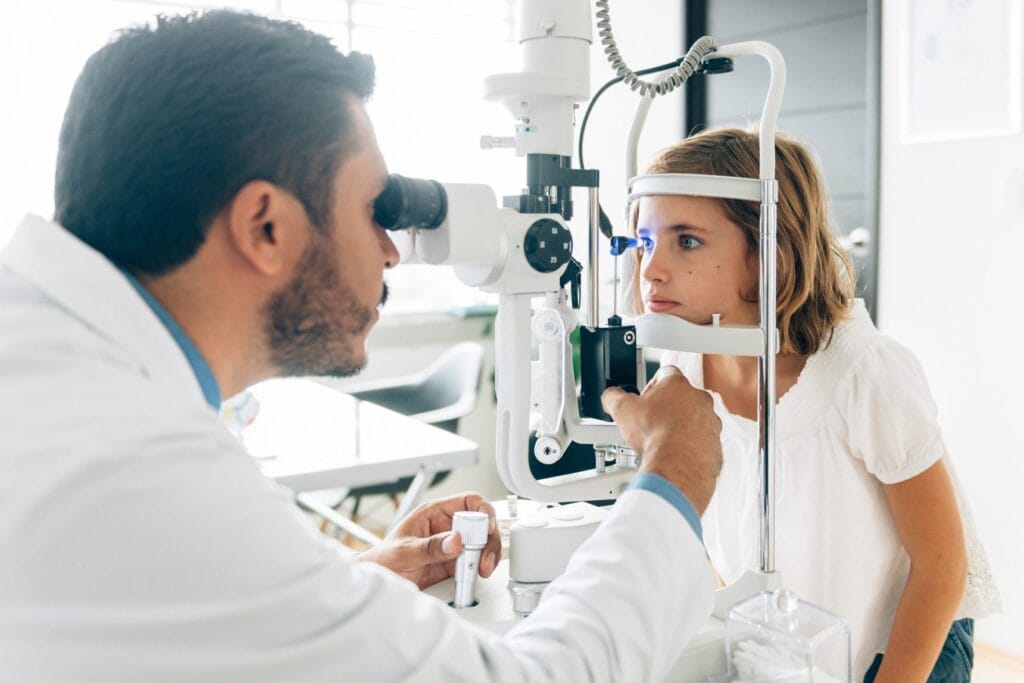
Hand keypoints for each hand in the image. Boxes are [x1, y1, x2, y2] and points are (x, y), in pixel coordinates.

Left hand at [357, 492, 500, 589]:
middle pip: (482, 524)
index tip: (486, 527)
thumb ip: (429, 547)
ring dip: (487, 557)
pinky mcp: (455, 565)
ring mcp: (453, 546)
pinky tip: (475, 577)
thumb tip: (455, 541)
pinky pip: (475, 564)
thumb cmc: (384, 559)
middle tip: (483, 557)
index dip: (482, 511)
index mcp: (435, 513)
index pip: (468, 501)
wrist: (378, 580)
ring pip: (483, 545)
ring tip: (481, 570)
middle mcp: (448, 527)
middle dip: (488, 540)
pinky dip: (480, 570)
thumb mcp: (404, 551)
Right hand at [602, 366, 721, 513]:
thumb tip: (611, 396)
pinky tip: (676, 453)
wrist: (678, 466)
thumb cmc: (655, 435)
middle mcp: (699, 399)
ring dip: (681, 426)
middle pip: (682, 396)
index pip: (665, 372)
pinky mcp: (715, 442)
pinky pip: (703, 440)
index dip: (652, 384)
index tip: (645, 398)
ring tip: (663, 440)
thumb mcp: (622, 410)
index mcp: (677, 384)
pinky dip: (691, 445)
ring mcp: (710, 421)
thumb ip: (614, 397)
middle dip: (667, 408)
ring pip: (695, 418)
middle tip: (652, 422)